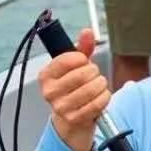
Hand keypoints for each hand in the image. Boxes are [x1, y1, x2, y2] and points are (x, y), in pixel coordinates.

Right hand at [37, 26, 108, 150]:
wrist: (71, 119)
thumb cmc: (73, 88)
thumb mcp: (75, 67)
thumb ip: (82, 48)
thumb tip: (87, 31)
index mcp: (46, 76)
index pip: (65, 60)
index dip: (81, 58)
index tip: (85, 60)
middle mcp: (50, 92)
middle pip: (81, 75)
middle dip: (94, 72)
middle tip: (95, 74)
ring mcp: (61, 107)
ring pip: (91, 88)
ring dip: (101, 84)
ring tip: (99, 85)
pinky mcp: (74, 119)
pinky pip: (97, 103)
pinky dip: (105, 97)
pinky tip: (102, 96)